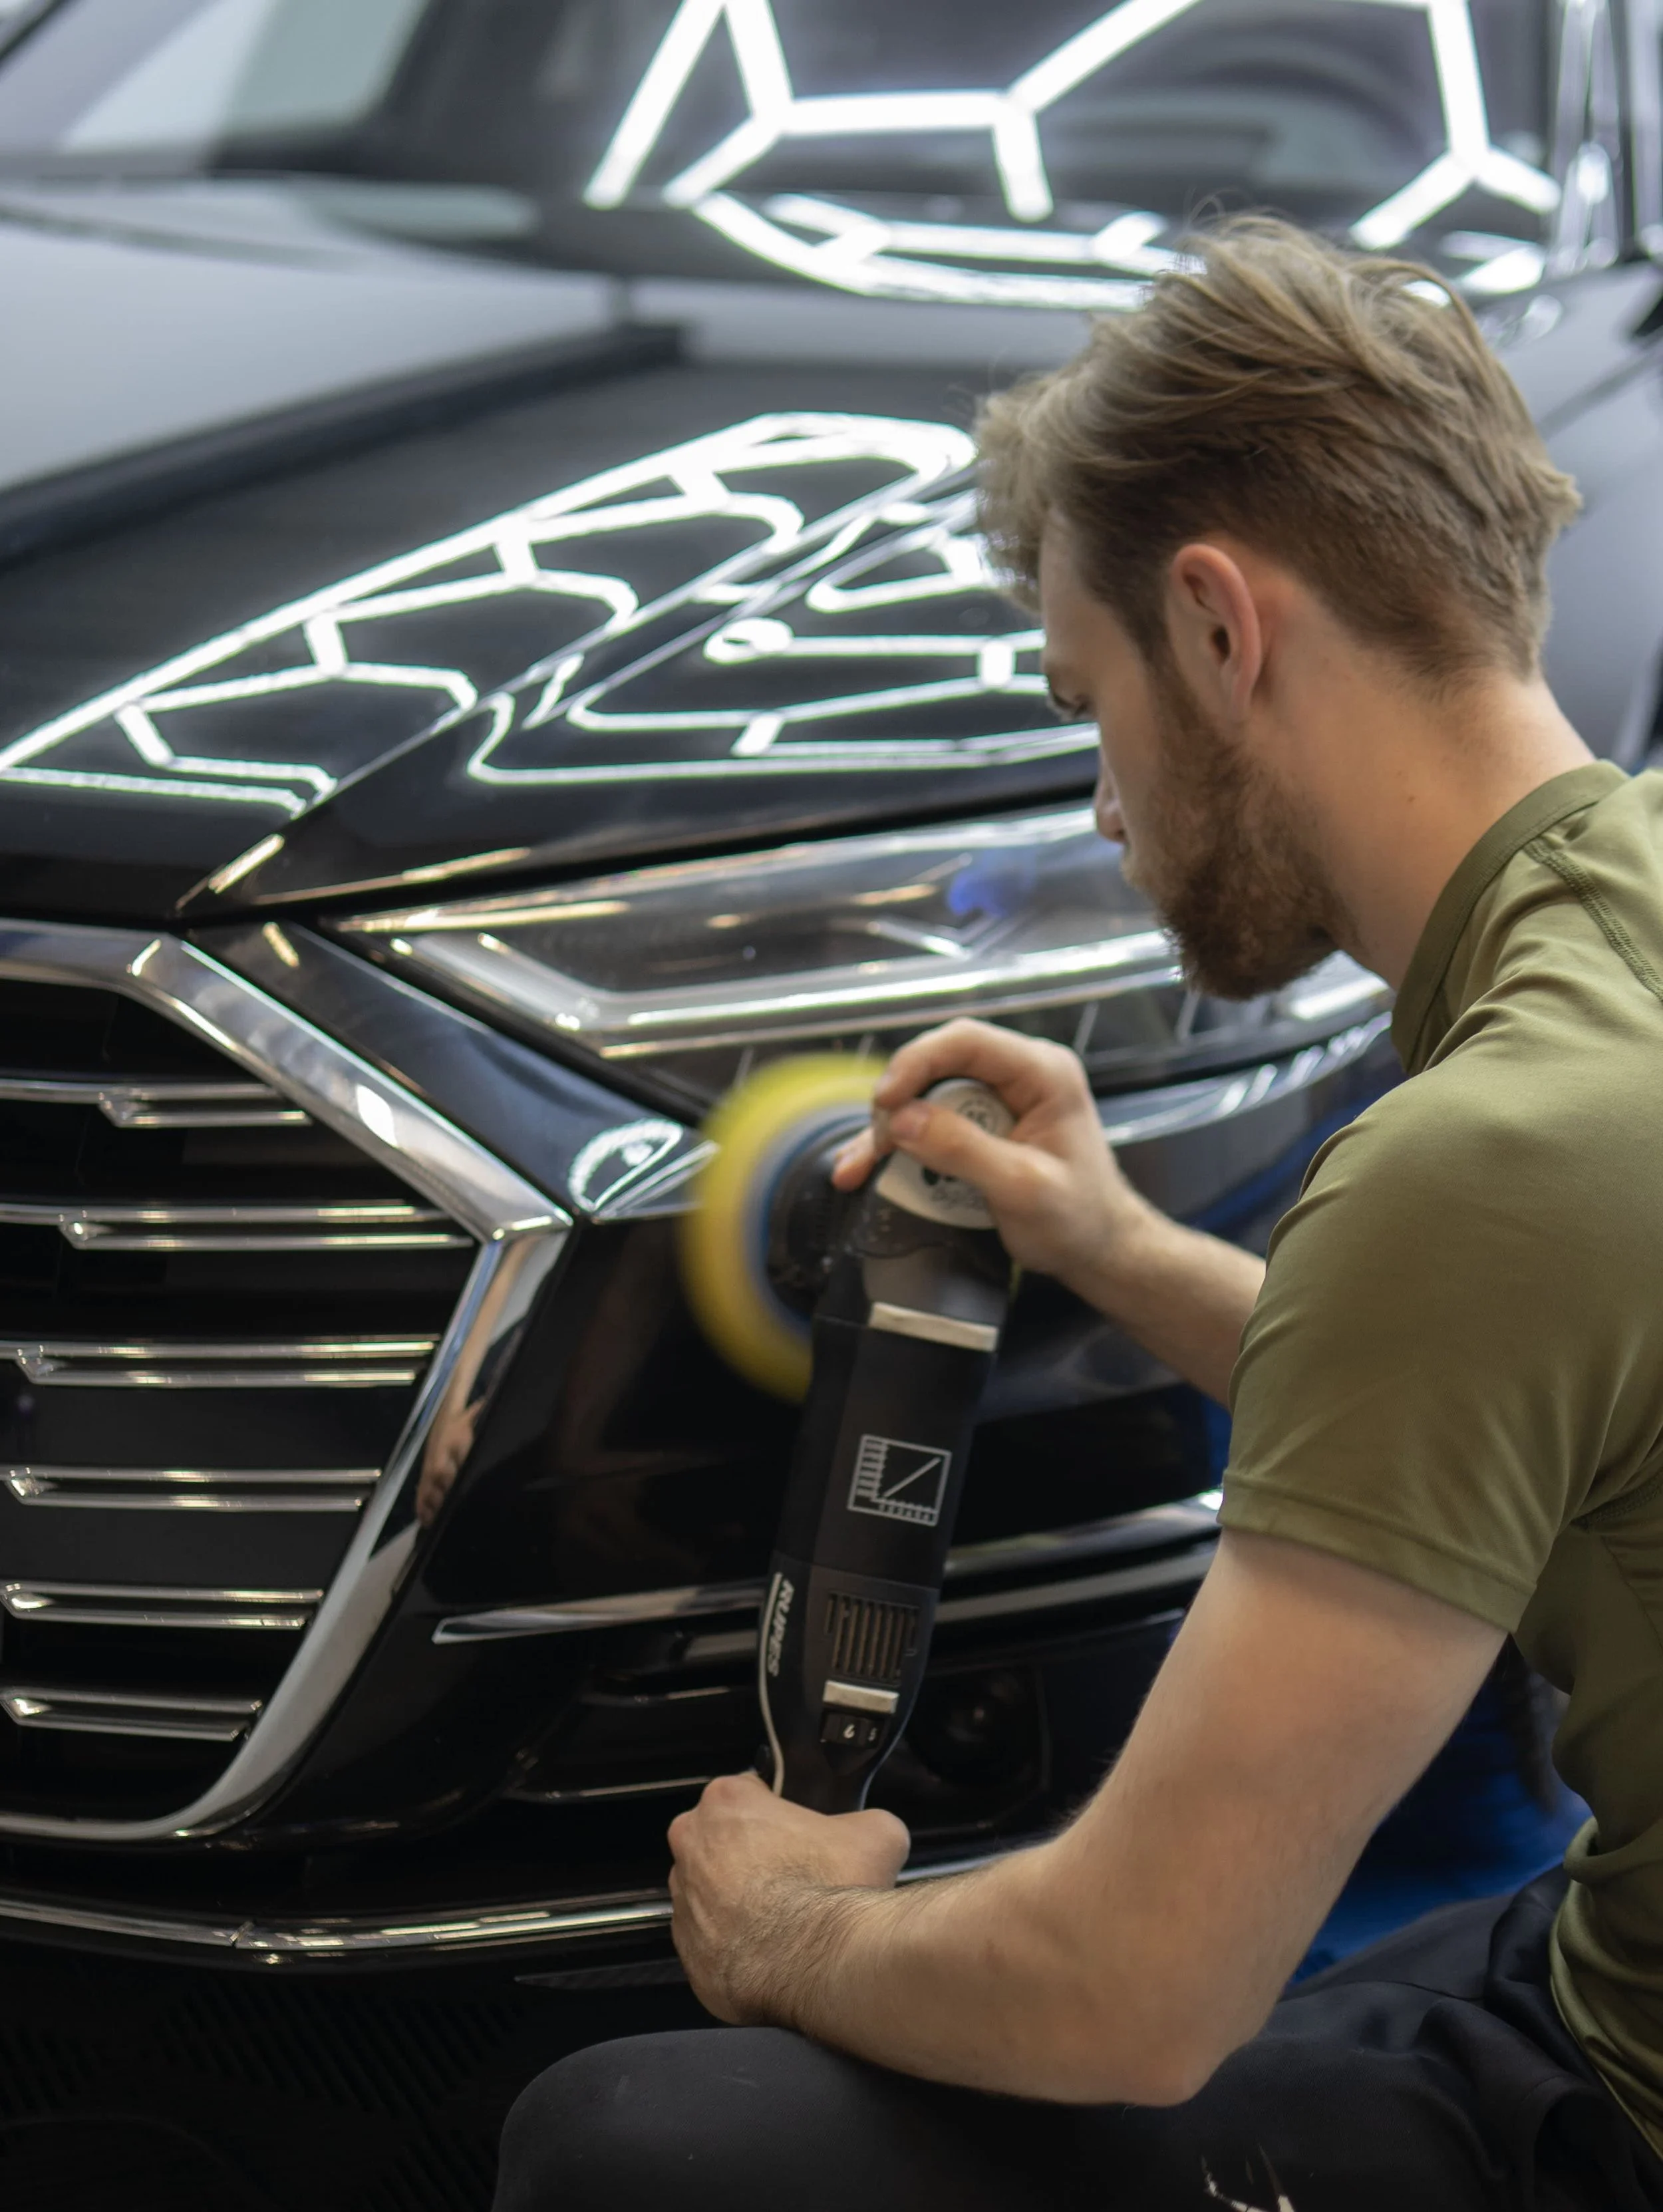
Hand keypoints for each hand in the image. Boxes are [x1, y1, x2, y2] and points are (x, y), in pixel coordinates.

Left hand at [668, 1772, 908, 2023]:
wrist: (817, 1965)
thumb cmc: (831, 1893)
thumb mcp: (877, 1832)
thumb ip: (867, 1819)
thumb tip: (873, 1831)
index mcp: (726, 1801)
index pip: (750, 1791)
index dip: (781, 1812)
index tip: (802, 1835)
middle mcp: (692, 1845)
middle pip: (724, 1840)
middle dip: (755, 1856)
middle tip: (797, 1876)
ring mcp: (683, 1901)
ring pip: (712, 1891)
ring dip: (741, 1901)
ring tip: (787, 1919)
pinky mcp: (688, 1953)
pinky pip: (711, 1941)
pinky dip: (737, 1945)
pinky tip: (773, 1950)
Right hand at [832, 1018, 1155, 1297]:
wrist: (1099, 1251)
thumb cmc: (1079, 1220)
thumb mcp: (1022, 1187)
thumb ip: (964, 1150)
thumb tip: (903, 1120)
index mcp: (1043, 1073)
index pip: (967, 1042)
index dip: (917, 1062)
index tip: (886, 1101)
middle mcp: (1020, 1075)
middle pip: (939, 1065)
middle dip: (898, 1103)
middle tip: (877, 1145)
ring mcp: (999, 1099)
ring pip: (927, 1095)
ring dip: (890, 1129)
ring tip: (857, 1166)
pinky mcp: (983, 1125)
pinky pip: (932, 1123)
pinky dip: (901, 1146)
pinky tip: (866, 1166)